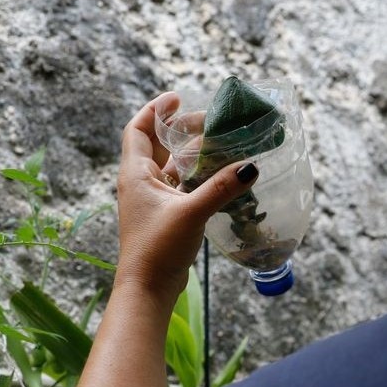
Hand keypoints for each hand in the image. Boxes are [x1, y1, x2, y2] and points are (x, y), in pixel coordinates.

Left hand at [115, 92, 258, 306]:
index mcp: (136, 174)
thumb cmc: (158, 248)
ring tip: (217, 142)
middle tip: (209, 122)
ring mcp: (152, 200)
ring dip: (191, 153)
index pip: (138, 130)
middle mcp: (141, 183)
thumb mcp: (191, 213)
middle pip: (158, 144)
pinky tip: (218, 175)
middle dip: (181, 130)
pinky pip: (181, 186)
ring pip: (171, 166)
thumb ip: (221, 188)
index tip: (176, 97)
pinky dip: (197, 176)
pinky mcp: (165, 215)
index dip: (155, 110)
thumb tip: (250, 166)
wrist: (147, 289)